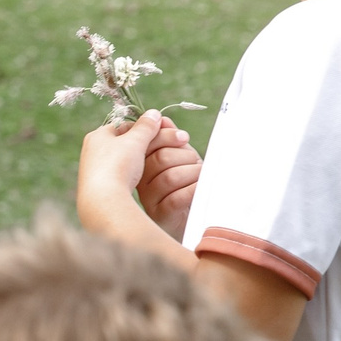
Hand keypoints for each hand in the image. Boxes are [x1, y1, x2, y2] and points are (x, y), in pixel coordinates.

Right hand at [135, 117, 201, 239]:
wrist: (186, 221)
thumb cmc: (181, 186)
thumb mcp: (176, 160)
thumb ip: (168, 141)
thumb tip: (162, 119)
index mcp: (139, 165)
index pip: (147, 143)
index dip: (166, 136)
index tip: (184, 138)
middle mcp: (140, 182)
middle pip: (160, 158)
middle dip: (184, 154)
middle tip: (196, 159)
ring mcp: (149, 200)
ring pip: (170, 176)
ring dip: (193, 172)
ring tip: (201, 175)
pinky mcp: (162, 215)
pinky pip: (178, 197)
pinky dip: (194, 189)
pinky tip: (200, 188)